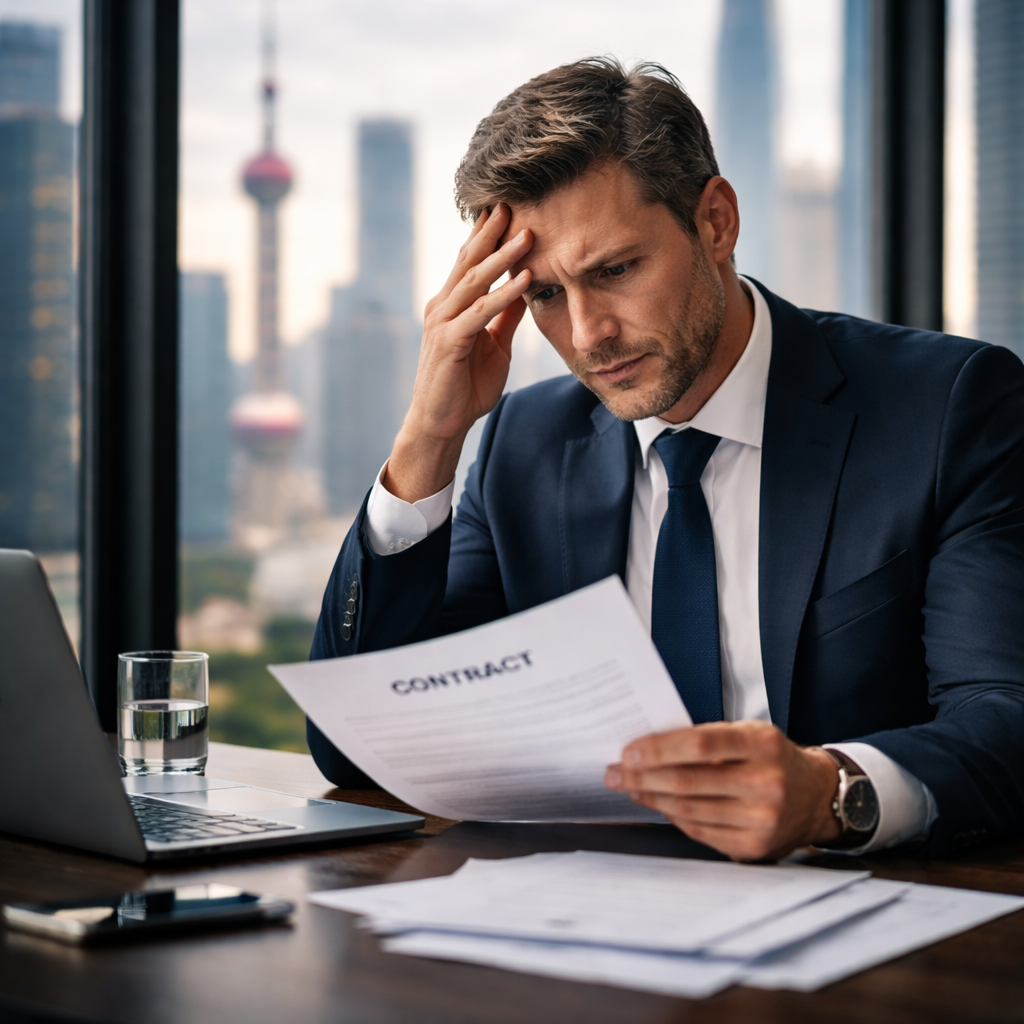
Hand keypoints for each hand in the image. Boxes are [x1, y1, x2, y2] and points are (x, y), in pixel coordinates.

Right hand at [385, 205, 532, 501]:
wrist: (441, 424)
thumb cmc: (465, 387)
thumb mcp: (494, 345)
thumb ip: (506, 316)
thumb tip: (528, 288)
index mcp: (451, 305)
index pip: (469, 262)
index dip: (487, 235)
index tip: (508, 208)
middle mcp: (442, 307)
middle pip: (468, 261)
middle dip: (491, 232)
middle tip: (513, 202)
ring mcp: (443, 323)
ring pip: (474, 281)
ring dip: (502, 257)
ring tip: (527, 234)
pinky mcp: (449, 343)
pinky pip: (480, 313)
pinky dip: (504, 295)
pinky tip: (525, 281)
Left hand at [604, 721, 841, 860]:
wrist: (817, 796)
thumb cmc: (772, 757)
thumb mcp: (750, 734)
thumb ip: (707, 738)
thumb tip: (648, 747)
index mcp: (762, 744)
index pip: (699, 744)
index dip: (658, 748)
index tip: (628, 751)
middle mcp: (765, 782)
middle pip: (688, 781)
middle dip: (642, 777)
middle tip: (614, 772)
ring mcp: (762, 819)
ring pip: (689, 809)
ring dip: (651, 798)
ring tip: (629, 787)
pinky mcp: (755, 846)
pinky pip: (700, 831)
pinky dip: (672, 816)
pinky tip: (657, 804)